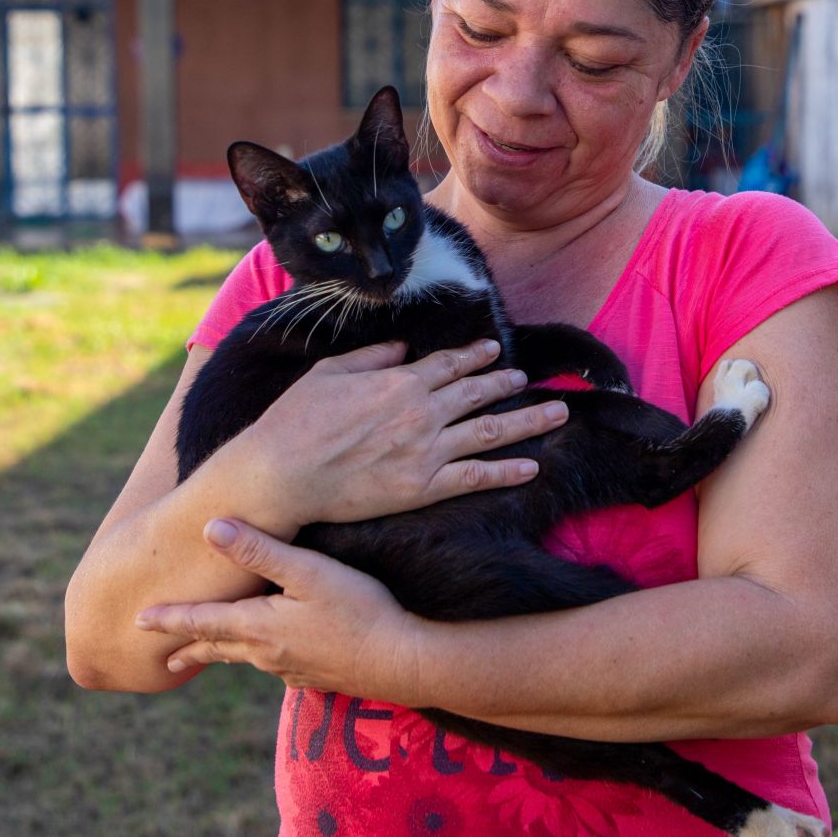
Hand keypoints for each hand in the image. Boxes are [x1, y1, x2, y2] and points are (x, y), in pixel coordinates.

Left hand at [136, 518, 421, 698]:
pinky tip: (274, 660)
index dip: (170, 620)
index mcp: (258, 627)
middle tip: (165, 657)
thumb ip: (260, 551)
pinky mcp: (318, 677)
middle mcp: (268, 654)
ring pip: (248, 660)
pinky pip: (278, 668)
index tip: (138, 622)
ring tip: (212, 652)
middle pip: (219, 648)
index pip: (201, 622)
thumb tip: (210, 528)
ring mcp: (293, 670)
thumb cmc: (358, 610)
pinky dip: (263, 661)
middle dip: (190, 646)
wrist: (403, 662)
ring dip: (225, 654)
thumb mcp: (308, 572)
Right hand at [208, 338, 567, 532]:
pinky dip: (507, 472)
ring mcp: (426, 451)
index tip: (493, 350)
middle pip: (477, 393)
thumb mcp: (329, 372)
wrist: (281, 474)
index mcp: (399, 381)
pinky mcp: (423, 488)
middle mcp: (421, 412)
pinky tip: (532, 467)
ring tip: (556, 412)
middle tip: (528, 379)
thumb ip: (371, 357)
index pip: (448, 365)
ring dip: (527, 420)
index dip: (475, 356)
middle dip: (506, 383)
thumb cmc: (294, 421)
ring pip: (490, 431)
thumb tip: (403, 350)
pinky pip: (476, 477)